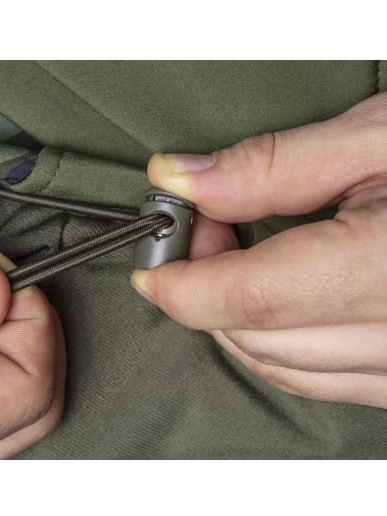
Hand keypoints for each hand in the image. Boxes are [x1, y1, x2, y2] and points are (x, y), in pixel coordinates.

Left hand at [131, 92, 386, 408]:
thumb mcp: (379, 138)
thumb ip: (269, 167)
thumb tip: (180, 179)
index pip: (253, 300)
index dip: (183, 283)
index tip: (151, 261)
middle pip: (258, 337)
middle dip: (204, 288)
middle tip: (202, 226)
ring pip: (283, 367)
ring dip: (236, 316)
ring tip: (238, 250)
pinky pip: (322, 378)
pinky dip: (278, 340)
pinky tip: (276, 293)